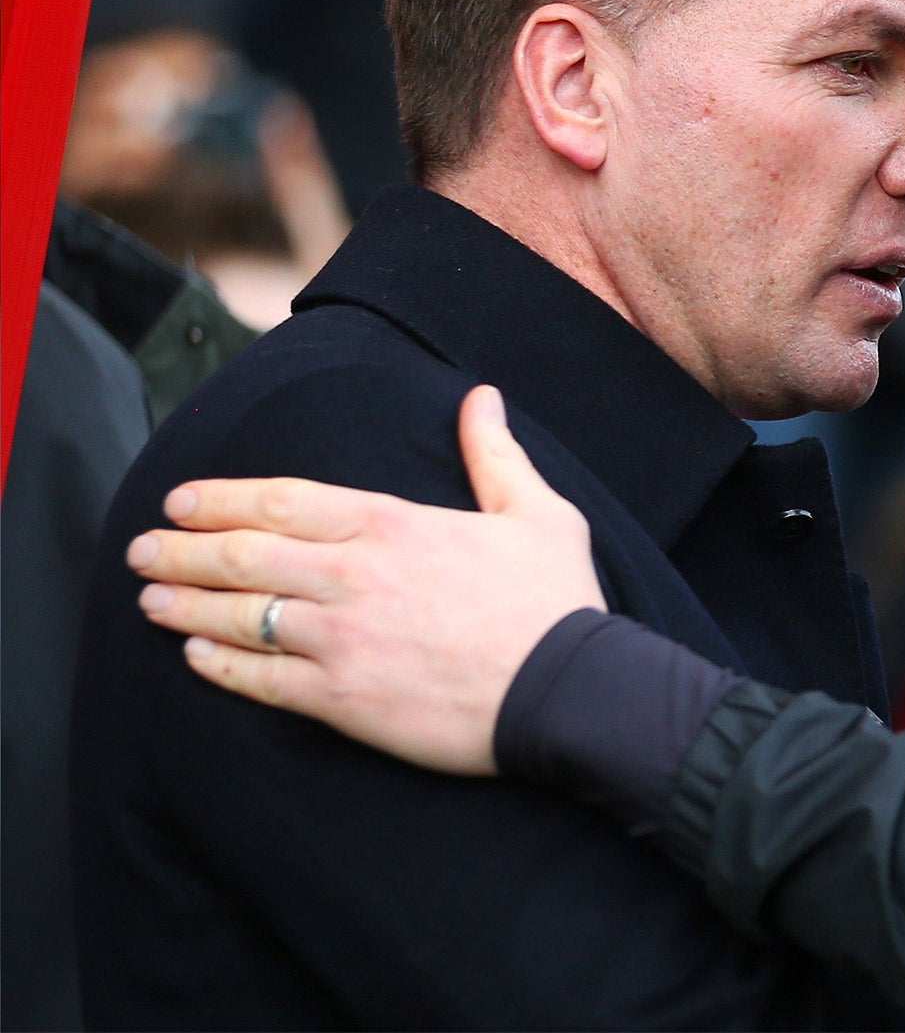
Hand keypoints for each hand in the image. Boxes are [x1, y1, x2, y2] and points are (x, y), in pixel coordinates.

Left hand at [129, 386, 605, 774]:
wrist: (567, 693)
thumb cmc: (554, 603)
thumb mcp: (538, 512)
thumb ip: (494, 454)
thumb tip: (481, 398)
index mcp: (391, 524)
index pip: (281, 500)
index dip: (220, 498)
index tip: (181, 500)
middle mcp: (352, 577)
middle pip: (242, 554)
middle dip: (180, 550)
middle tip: (141, 549)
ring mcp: (340, 641)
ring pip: (237, 617)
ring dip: (183, 606)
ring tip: (149, 600)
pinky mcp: (342, 701)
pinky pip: (260, 681)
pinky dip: (219, 667)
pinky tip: (195, 657)